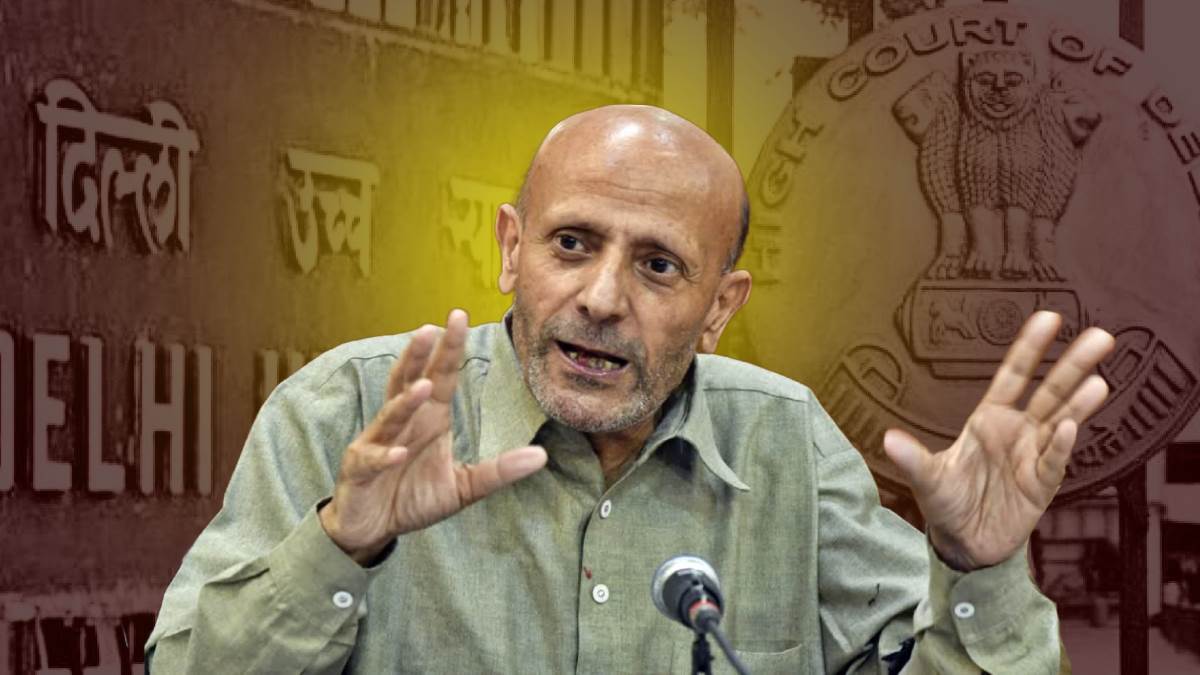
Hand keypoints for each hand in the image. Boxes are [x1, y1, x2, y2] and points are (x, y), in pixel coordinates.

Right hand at [319, 309, 547, 563]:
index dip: (448, 349)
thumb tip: (542, 457)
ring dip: (405, 402)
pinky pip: (372, 460)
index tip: (459, 316)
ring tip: (423, 387)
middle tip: (431, 328)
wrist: (372, 528)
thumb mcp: (463, 486)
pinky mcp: (360, 471)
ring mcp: (377, 444)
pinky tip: (399, 453)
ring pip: (390, 416)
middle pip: (409, 381)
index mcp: (428, 418)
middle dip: (419, 356)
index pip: (439, 376)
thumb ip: (498, 471)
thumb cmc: (414, 498)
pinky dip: (385, 456)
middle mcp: (402, 423)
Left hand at [882, 311, 1114, 570]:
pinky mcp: (1041, 485)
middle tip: (1101, 336)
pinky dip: (1061, 446)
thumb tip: (887, 439)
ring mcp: (1032, 457)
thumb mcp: (927, 479)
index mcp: (989, 420)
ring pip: (1061, 422)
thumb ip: (912, 459)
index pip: (1013, 375)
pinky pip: (1054, 461)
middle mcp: (1016, 432)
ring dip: (1080, 402)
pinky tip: (1070, 427)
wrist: (964, 544)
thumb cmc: (947, 503)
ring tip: (1099, 381)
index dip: (1030, 348)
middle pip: (1050, 391)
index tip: (1049, 318)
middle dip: (1073, 364)